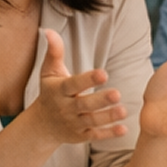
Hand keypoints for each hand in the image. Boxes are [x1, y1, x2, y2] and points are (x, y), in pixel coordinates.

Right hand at [27, 29, 127, 145]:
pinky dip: (109, 134)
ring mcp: (73, 123)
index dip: (87, 80)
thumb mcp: (49, 73)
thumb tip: (48, 30)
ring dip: (108, 117)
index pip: (73, 84)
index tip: (103, 73)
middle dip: (100, 101)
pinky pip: (95, 135)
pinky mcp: (81, 135)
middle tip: (117, 94)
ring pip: (91, 121)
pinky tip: (124, 129)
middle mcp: (66, 108)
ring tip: (124, 110)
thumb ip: (54, 53)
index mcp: (59, 90)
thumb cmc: (51, 92)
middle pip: (84, 104)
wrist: (42, 125)